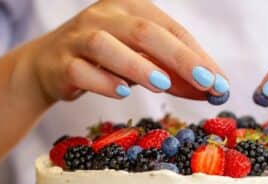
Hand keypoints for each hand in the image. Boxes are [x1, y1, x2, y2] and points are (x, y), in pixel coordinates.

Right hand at [18, 0, 228, 105]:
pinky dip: (101, 81)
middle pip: (144, 32)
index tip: (218, 81)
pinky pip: (81, 70)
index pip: (170, 28)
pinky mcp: (60, 63)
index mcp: (130, 6)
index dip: (196, 55)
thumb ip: (173, 73)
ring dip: (137, 65)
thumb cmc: (105, 60)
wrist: (48, 66)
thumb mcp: (141, 61)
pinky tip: (121, 92)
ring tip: (162, 84)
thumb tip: (213, 90)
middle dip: (178, 58)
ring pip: (107, 46)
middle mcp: (104, 16)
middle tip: (205, 82)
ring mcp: (79, 37)